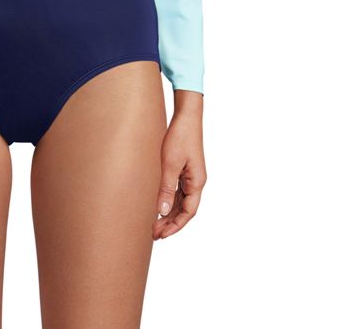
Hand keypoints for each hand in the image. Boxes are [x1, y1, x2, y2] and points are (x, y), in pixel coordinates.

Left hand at [153, 92, 205, 239]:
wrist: (186, 116)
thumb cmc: (180, 137)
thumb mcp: (170, 163)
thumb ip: (166, 188)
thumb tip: (162, 211)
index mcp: (197, 182)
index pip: (188, 212)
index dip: (176, 226)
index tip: (162, 235)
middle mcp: (196, 181)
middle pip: (185, 209)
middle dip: (170, 223)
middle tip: (154, 234)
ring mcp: (190, 176)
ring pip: (181, 201)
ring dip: (169, 213)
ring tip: (154, 224)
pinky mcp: (184, 169)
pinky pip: (177, 191)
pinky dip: (169, 200)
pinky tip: (158, 205)